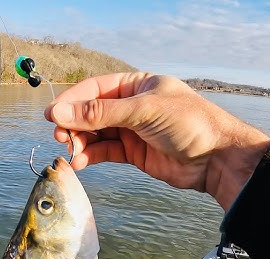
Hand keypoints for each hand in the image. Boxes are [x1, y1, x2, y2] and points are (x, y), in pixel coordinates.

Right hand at [44, 72, 269, 209]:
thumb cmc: (189, 123)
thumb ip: (100, 114)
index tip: (52, 115)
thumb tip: (61, 112)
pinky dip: (91, 156)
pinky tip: (81, 162)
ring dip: (80, 142)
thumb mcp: (142, 111)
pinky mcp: (134, 153)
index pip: (95, 89)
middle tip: (60, 137)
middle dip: (74, 124)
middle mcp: (132, 106)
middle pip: (92, 112)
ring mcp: (132, 130)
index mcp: (136, 85)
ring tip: (72, 152)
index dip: (72, 101)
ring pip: (96, 133)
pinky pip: (105, 151)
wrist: (217, 159)